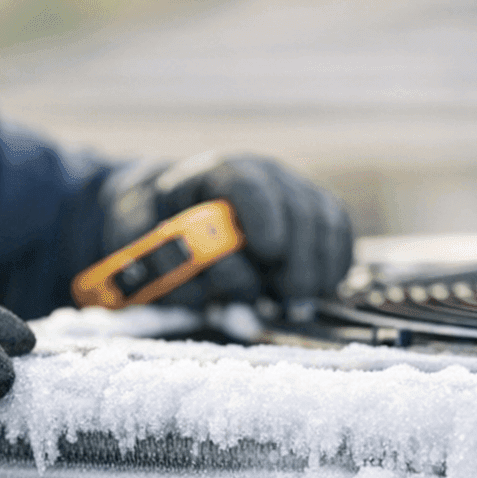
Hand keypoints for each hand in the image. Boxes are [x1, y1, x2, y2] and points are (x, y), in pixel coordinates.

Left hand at [100, 154, 354, 309]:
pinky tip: (317, 291)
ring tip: (297, 304)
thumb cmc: (156, 228)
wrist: (176, 211)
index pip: (247, 184)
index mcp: (214, 173)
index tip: (268, 251)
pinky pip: (339, 234)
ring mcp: (292, 189)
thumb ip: (159, 262)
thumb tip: (199, 288)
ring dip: (317, 269)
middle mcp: (262, 174)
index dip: (262, 215)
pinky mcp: (314, 211)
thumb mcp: (138, 240)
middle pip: (296, 206)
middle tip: (288, 300)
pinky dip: (333, 265)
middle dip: (297, 259)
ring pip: (324, 221)